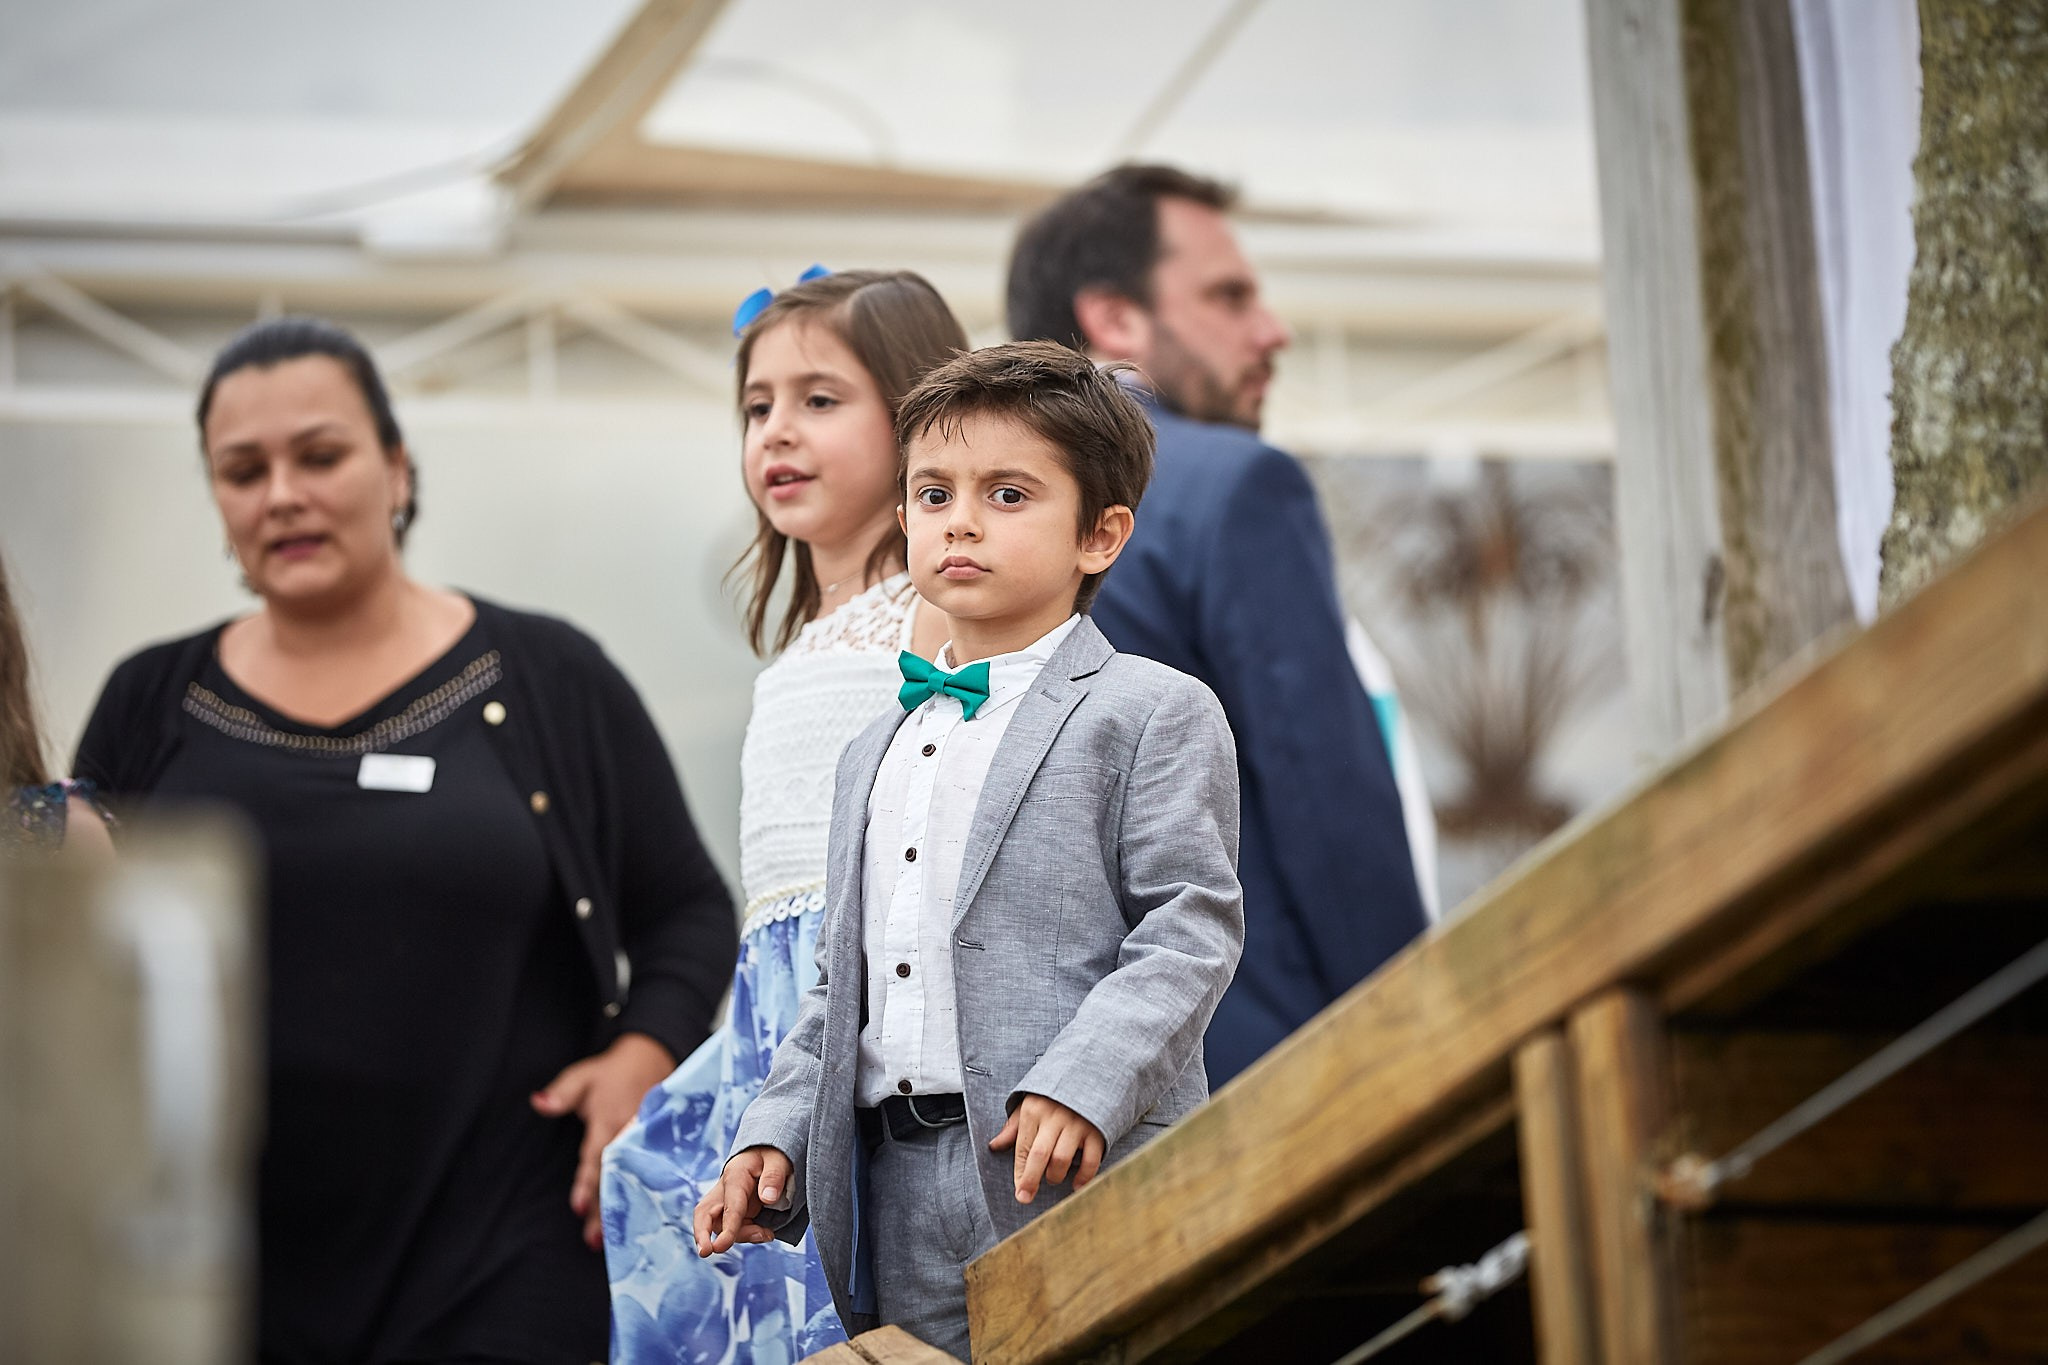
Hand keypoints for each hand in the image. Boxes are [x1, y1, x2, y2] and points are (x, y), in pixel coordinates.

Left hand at [531, 1032, 674, 1248]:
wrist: (652, 1057)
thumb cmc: (611, 1071)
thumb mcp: (583, 1076)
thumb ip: (561, 1094)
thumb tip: (538, 1103)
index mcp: (609, 1121)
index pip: (595, 1158)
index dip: (587, 1183)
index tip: (578, 1209)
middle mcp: (629, 1135)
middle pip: (615, 1177)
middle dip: (605, 1209)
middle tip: (595, 1241)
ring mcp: (646, 1141)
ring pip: (632, 1180)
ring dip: (624, 1209)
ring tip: (610, 1239)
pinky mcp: (657, 1144)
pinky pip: (648, 1173)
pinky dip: (642, 1196)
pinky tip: (639, 1218)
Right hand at [694, 1147, 793, 1255]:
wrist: (769, 1152)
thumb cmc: (773, 1153)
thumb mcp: (779, 1159)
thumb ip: (774, 1177)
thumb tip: (768, 1198)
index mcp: (735, 1174)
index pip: (729, 1206)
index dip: (726, 1228)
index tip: (720, 1247)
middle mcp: (726, 1189)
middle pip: (705, 1214)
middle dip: (701, 1234)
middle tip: (705, 1252)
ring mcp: (728, 1201)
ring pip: (720, 1226)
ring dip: (738, 1237)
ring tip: (766, 1234)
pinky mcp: (735, 1210)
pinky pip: (734, 1228)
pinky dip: (746, 1235)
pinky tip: (765, 1233)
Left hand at [988, 1094, 1104, 1203]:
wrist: (1090, 1075)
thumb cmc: (1053, 1097)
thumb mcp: (1029, 1105)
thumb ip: (1013, 1128)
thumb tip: (993, 1146)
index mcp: (1033, 1111)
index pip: (1023, 1147)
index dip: (1019, 1172)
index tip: (1018, 1190)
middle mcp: (1054, 1117)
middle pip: (1039, 1155)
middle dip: (1030, 1180)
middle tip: (1025, 1198)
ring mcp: (1076, 1123)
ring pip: (1061, 1159)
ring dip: (1055, 1175)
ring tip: (1053, 1178)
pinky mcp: (1096, 1130)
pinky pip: (1090, 1160)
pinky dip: (1084, 1176)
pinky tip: (1076, 1185)